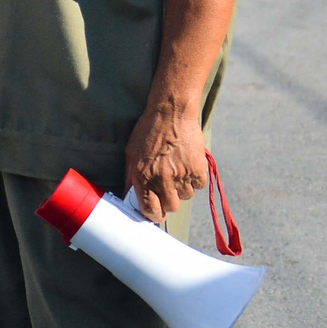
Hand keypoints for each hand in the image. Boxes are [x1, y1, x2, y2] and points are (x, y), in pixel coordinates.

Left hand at [125, 104, 207, 223]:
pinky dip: (195, 179)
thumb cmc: (148, 130)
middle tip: (168, 190)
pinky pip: (199, 185)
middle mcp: (161, 179)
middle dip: (169, 201)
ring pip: (186, 197)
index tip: (156, 213)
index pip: (149, 210)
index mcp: (142, 176)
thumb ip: (130, 176)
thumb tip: (128, 194)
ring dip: (182, 188)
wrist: (171, 113)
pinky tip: (188, 166)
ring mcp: (181, 175)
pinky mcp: (198, 169)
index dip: (153, 214)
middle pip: (171, 207)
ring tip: (177, 171)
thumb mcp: (131, 152)